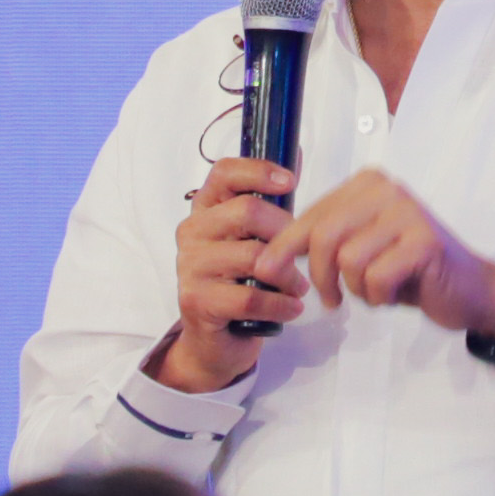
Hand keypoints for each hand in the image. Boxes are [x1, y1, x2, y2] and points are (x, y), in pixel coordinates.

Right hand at [157, 157, 297, 391]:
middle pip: (248, 211)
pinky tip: (291, 308)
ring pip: (253, 257)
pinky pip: (250, 296)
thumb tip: (298, 155)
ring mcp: (190, 266)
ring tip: (299, 287)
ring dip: (289, 275)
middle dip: (287, 232)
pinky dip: (280, 304)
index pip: (225, 172)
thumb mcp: (253, 239)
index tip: (290, 181)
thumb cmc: (239, 282)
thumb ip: (270, 204)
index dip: (259, 171)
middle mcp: (192, 231)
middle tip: (304, 253)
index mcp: (205, 209)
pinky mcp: (196, 300)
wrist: (214, 340)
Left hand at [255, 169, 494, 338]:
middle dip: (319, 275)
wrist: (470, 289)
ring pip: (348, 259)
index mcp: (366, 183)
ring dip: (357, 289)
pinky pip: (377, 277)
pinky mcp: (425, 242)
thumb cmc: (409, 271)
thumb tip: (264, 260)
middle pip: (324, 236)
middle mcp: (385, 188)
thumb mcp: (358, 249)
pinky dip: (379, 297)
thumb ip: (320, 243)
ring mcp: (407, 212)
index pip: (311, 215)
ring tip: (376, 291)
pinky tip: (396, 295)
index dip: (283, 248)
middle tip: (330, 301)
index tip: (267, 273)